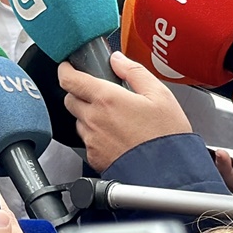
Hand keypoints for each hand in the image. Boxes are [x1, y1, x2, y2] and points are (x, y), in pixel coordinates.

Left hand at [59, 51, 190, 171]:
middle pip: (70, 99)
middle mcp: (93, 119)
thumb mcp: (159, 94)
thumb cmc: (165, 136)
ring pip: (79, 120)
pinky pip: (87, 140)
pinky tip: (116, 135)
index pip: (69, 79)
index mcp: (106, 99)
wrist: (167, 173)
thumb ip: (134, 71)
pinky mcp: (94, 157)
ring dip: (88, 115)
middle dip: (79, 93)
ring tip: (114, 117)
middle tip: (99, 93)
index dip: (65, 70)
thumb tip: (118, 60)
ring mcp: (92, 140)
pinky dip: (96, 135)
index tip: (68, 67)